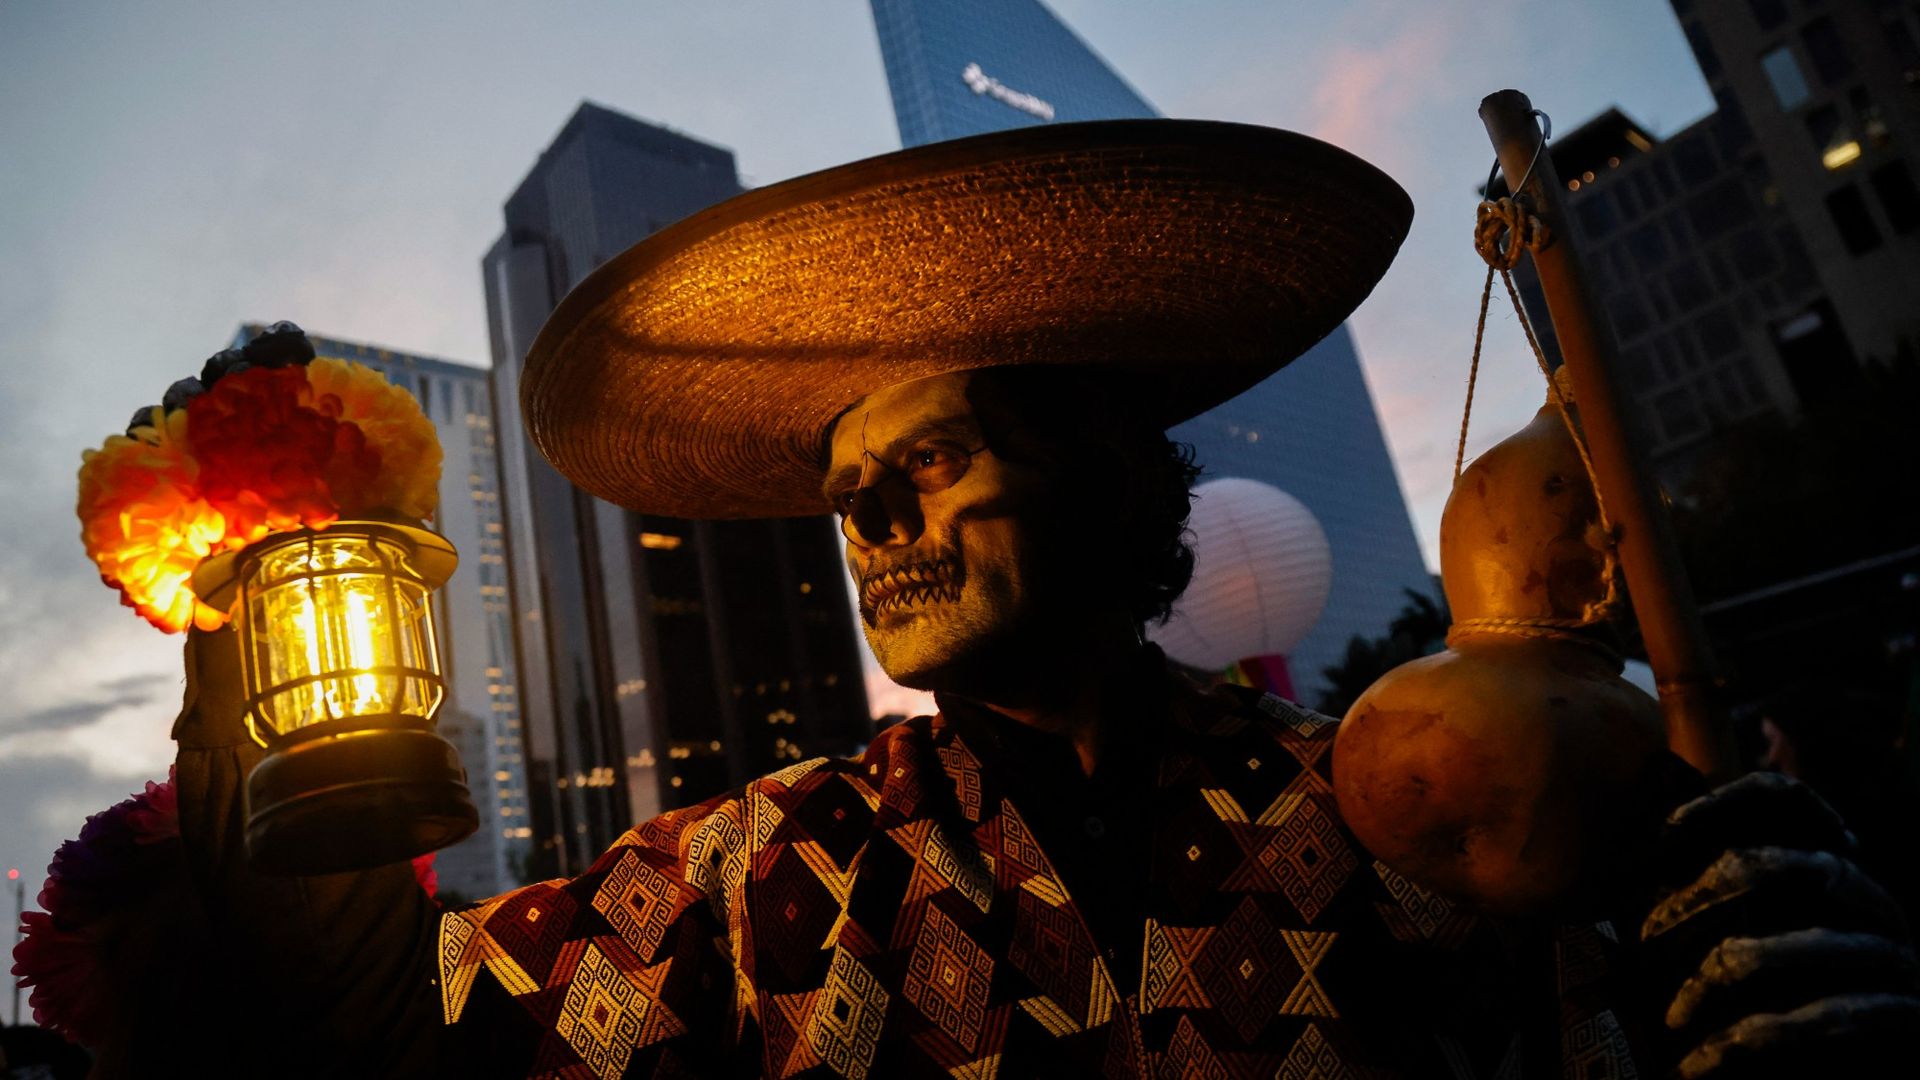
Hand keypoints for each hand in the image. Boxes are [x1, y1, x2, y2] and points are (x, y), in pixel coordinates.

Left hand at [1640, 772, 1919, 1076]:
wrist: (1868, 1053)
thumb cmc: (1805, 991)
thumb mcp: (1766, 935)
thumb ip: (1719, 904)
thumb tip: (1637, 883)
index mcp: (1837, 868)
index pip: (1790, 800)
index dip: (1728, 799)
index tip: (1665, 826)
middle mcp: (1872, 900)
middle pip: (1786, 866)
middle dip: (1706, 893)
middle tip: (1646, 936)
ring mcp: (1891, 953)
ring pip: (1797, 946)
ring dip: (1716, 979)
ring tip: (1671, 1017)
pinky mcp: (1899, 1012)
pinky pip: (1820, 1018)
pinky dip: (1746, 1043)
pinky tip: (1694, 1066)